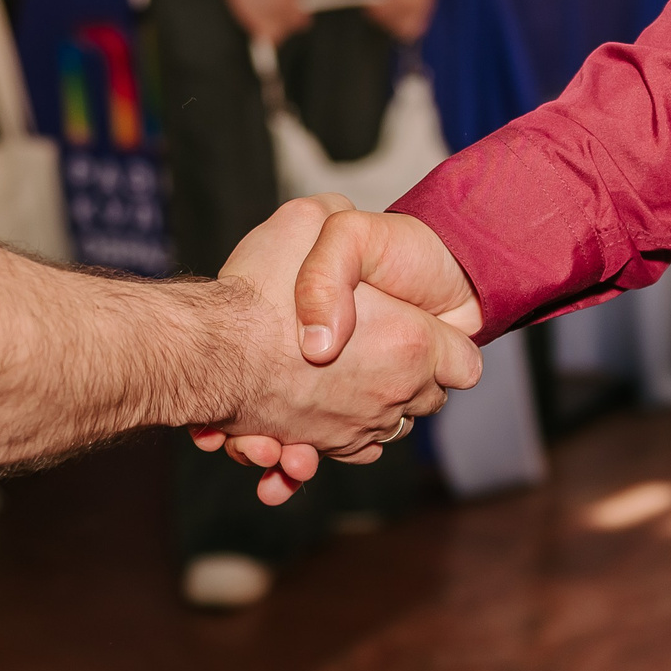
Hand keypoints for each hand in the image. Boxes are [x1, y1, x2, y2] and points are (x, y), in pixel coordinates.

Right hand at [200, 196, 481, 504]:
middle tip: (374, 348)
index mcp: (411, 344)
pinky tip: (316, 413)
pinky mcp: (319, 447)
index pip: (463, 364)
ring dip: (368, 409)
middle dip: (407, 378)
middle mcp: (392, 395)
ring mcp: (356, 427)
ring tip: (336, 382)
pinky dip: (335, 440)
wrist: (207, 352)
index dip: (447, 346)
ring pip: (384, 429)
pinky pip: (344, 453)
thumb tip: (347, 220)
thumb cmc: (261, 289)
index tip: (423, 331)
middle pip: (425, 399)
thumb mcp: (310, 220)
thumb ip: (339, 217)